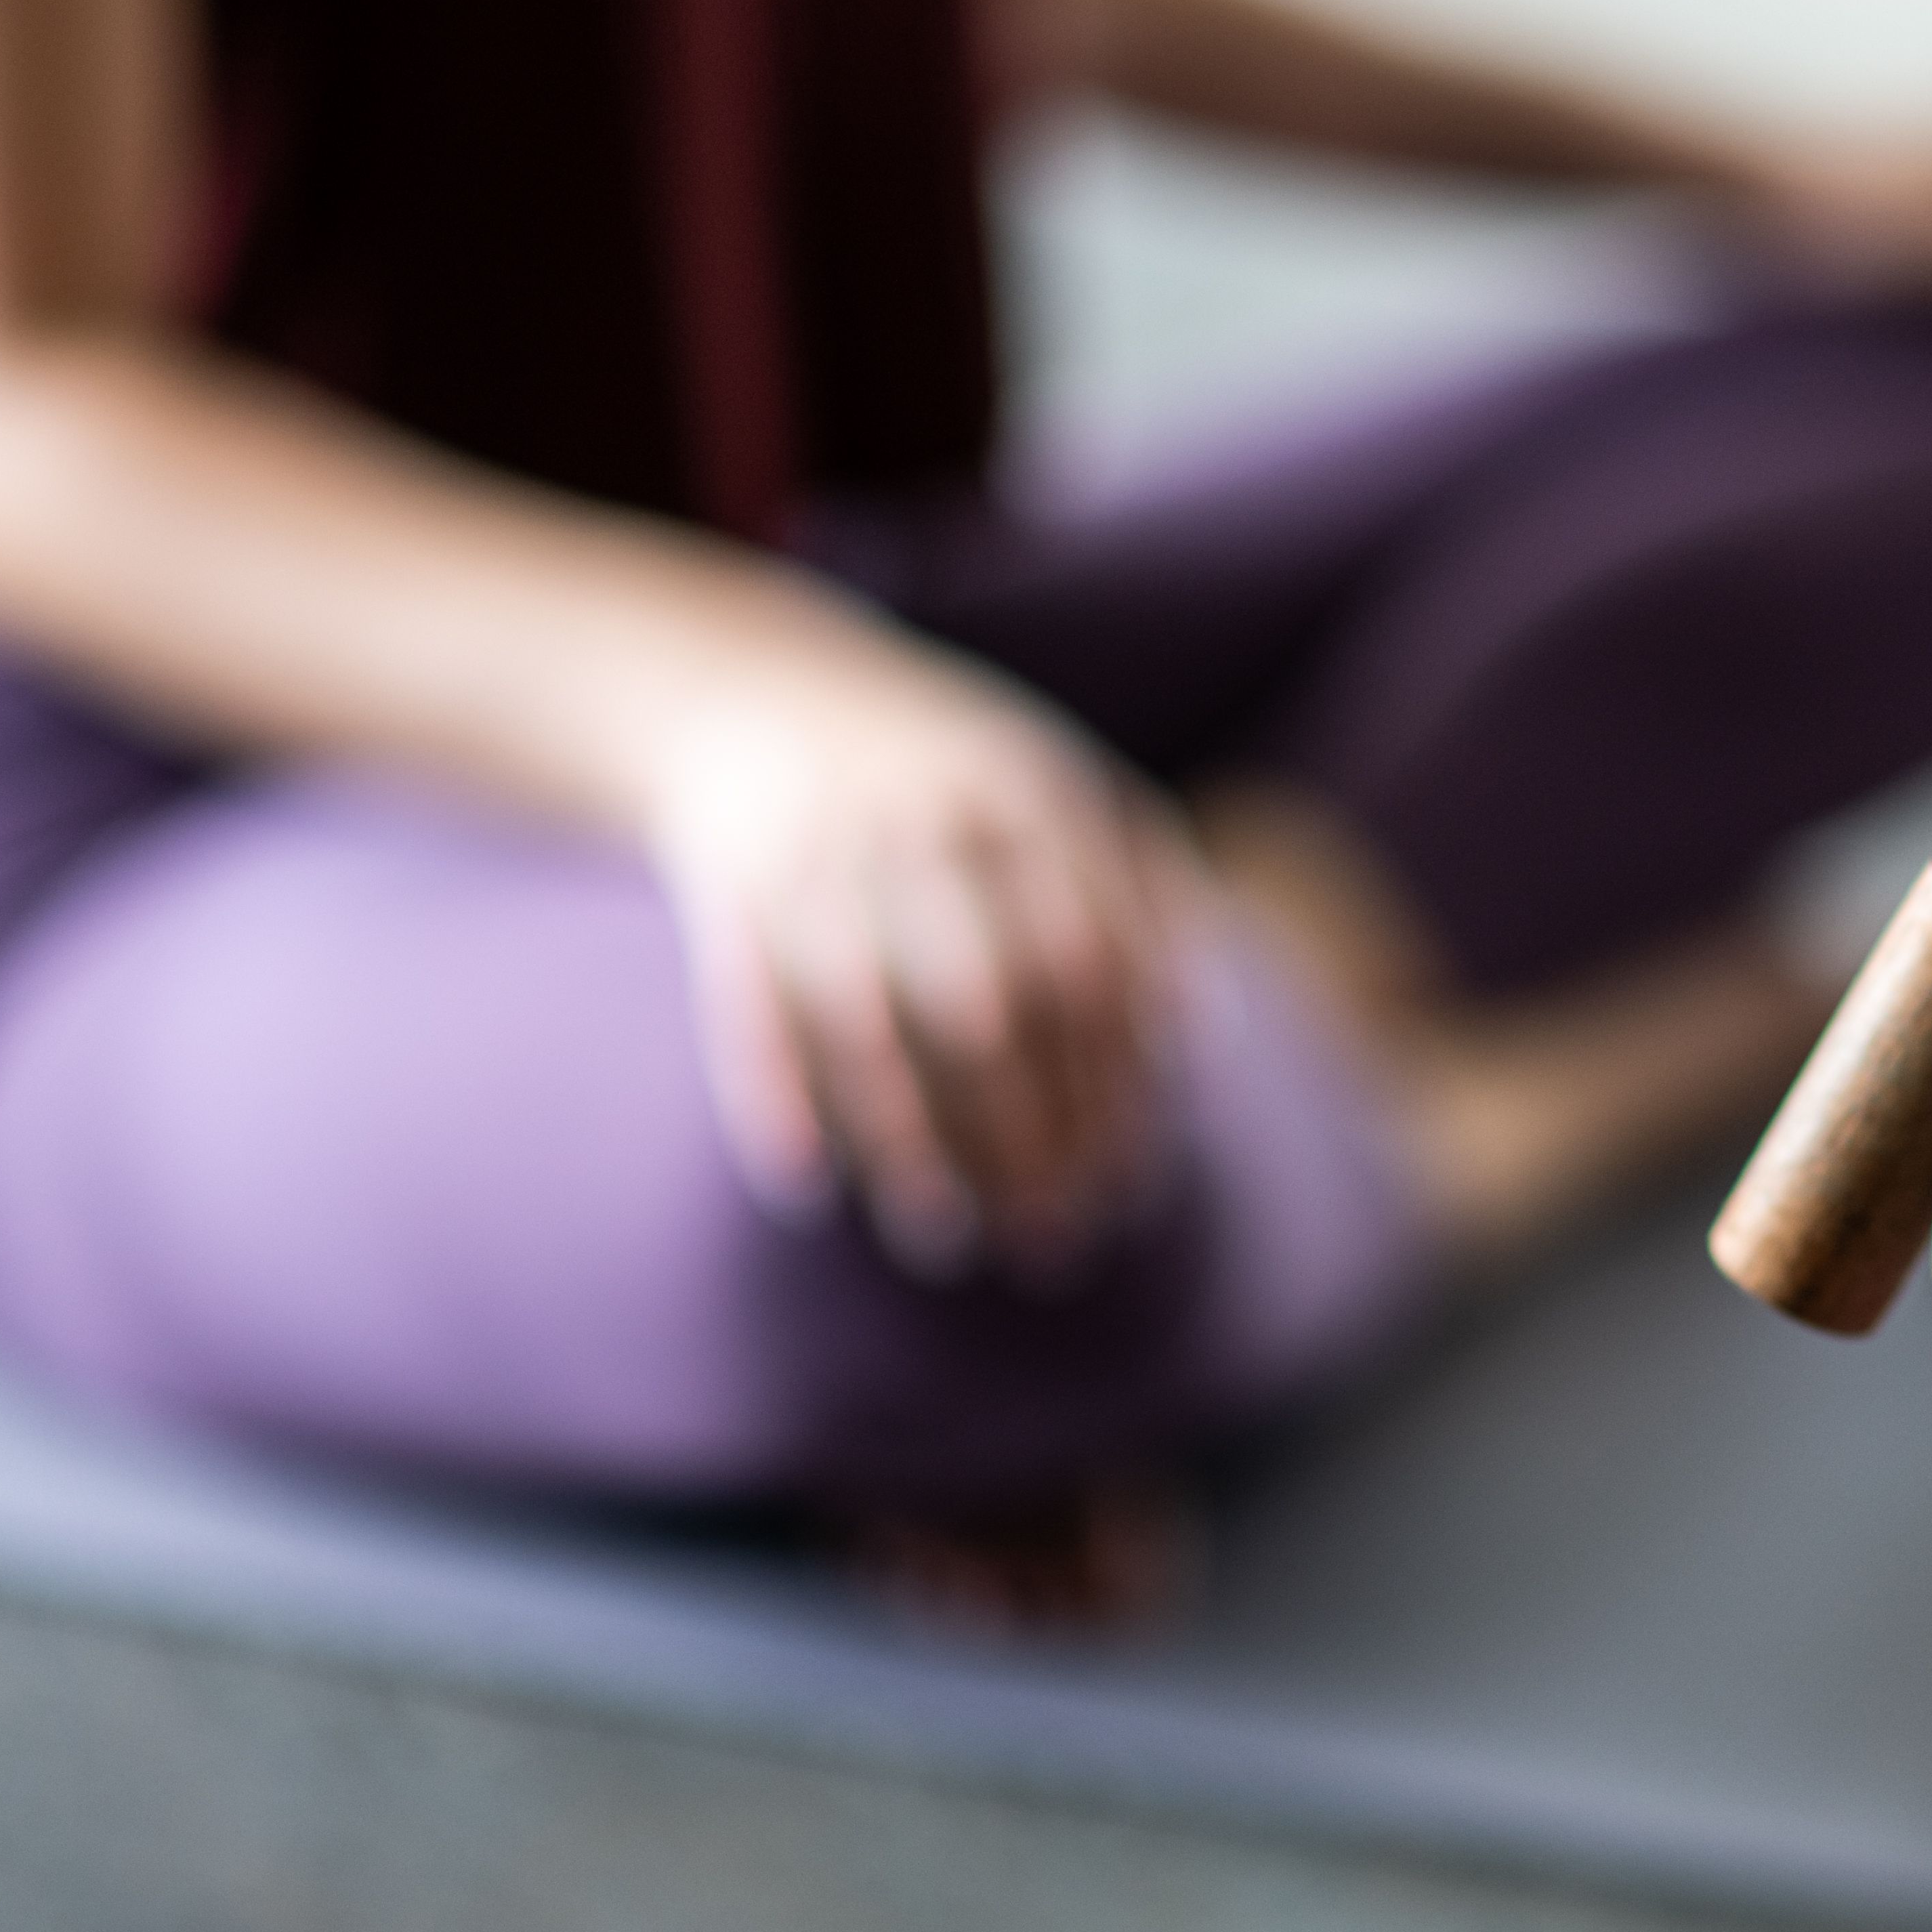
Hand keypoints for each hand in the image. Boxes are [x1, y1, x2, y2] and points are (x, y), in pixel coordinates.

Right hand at [646, 624, 1181, 1273]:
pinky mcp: (727, 885)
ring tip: (947, 1242)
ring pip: (867, 1021)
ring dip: (907, 1143)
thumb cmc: (951, 778)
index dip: (1115, 1088)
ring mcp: (821, 850)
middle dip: (1028, 1135)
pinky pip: (749, 1009)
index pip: (1094, 969)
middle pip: (992, 1007)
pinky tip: (811, 1193)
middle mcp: (927, 820)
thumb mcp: (1063, 791)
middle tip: (1054, 1240)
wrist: (755, 689)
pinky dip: (775, 1100)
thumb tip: (1205, 1037)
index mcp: (1030, 798)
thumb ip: (1152, 893)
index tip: (1129, 1184)